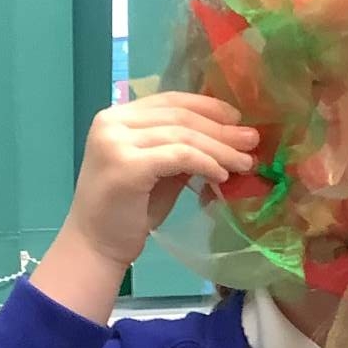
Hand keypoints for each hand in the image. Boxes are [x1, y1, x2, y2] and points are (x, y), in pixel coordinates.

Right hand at [69, 92, 259, 269]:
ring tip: (245, 162)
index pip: (169, 101)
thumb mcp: (158, 172)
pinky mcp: (127, 165)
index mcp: (116, 117)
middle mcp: (111, 123)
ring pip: (182, 136)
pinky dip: (205, 163)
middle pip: (179, 117)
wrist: (96, 247)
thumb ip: (180, 149)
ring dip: (219, 149)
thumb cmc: (127, 213)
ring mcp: (116, 143)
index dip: (207, 106)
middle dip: (220, 129)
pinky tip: (222, 174)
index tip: (237, 119)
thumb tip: (225, 136)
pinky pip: (178, 156)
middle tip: (252, 141)